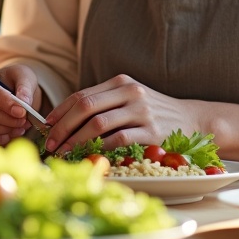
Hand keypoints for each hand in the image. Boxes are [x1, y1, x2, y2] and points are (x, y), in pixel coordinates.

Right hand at [0, 64, 38, 143]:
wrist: (15, 98)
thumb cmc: (16, 83)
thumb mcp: (24, 77)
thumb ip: (24, 88)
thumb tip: (24, 102)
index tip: (19, 110)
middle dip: (3, 118)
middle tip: (23, 120)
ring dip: (2, 129)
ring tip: (20, 126)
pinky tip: (13, 133)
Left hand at [43, 74, 196, 154]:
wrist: (192, 120)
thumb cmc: (154, 112)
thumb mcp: (130, 99)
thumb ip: (104, 104)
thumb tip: (65, 121)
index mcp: (121, 82)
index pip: (82, 95)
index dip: (60, 112)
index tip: (46, 127)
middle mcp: (130, 93)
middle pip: (85, 107)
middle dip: (63, 126)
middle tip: (50, 143)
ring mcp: (141, 111)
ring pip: (98, 124)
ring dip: (76, 140)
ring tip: (64, 152)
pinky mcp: (151, 132)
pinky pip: (117, 140)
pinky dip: (99, 149)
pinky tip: (88, 156)